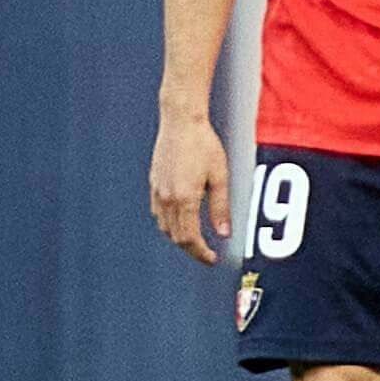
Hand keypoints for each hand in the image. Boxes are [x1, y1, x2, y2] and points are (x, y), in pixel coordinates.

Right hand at [148, 111, 232, 263]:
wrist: (181, 121)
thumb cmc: (203, 145)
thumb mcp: (220, 176)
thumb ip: (221, 208)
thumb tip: (225, 234)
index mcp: (184, 198)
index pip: (190, 239)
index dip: (201, 253)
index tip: (213, 259)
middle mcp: (167, 198)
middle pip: (176, 237)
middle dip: (192, 249)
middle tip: (207, 253)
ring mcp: (158, 191)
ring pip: (165, 227)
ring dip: (180, 238)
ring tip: (196, 239)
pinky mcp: (154, 183)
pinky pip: (158, 213)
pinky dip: (169, 224)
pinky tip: (181, 220)